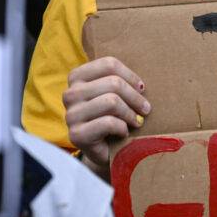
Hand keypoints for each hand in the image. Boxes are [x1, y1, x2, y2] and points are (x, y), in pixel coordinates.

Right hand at [62, 56, 150, 175]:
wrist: (105, 151)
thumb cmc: (114, 117)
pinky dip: (122, 128)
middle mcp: (70, 94)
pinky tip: (124, 133)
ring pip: (111, 102)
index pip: (108, 64)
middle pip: (113, 83)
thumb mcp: (116, 94)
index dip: (130, 76)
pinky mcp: (76, 135)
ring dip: (130, 114)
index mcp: (78, 77)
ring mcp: (71, 115)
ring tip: (136, 122)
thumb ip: (122, 82)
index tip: (142, 89)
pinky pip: (108, 123)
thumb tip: (141, 84)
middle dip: (135, 98)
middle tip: (145, 110)